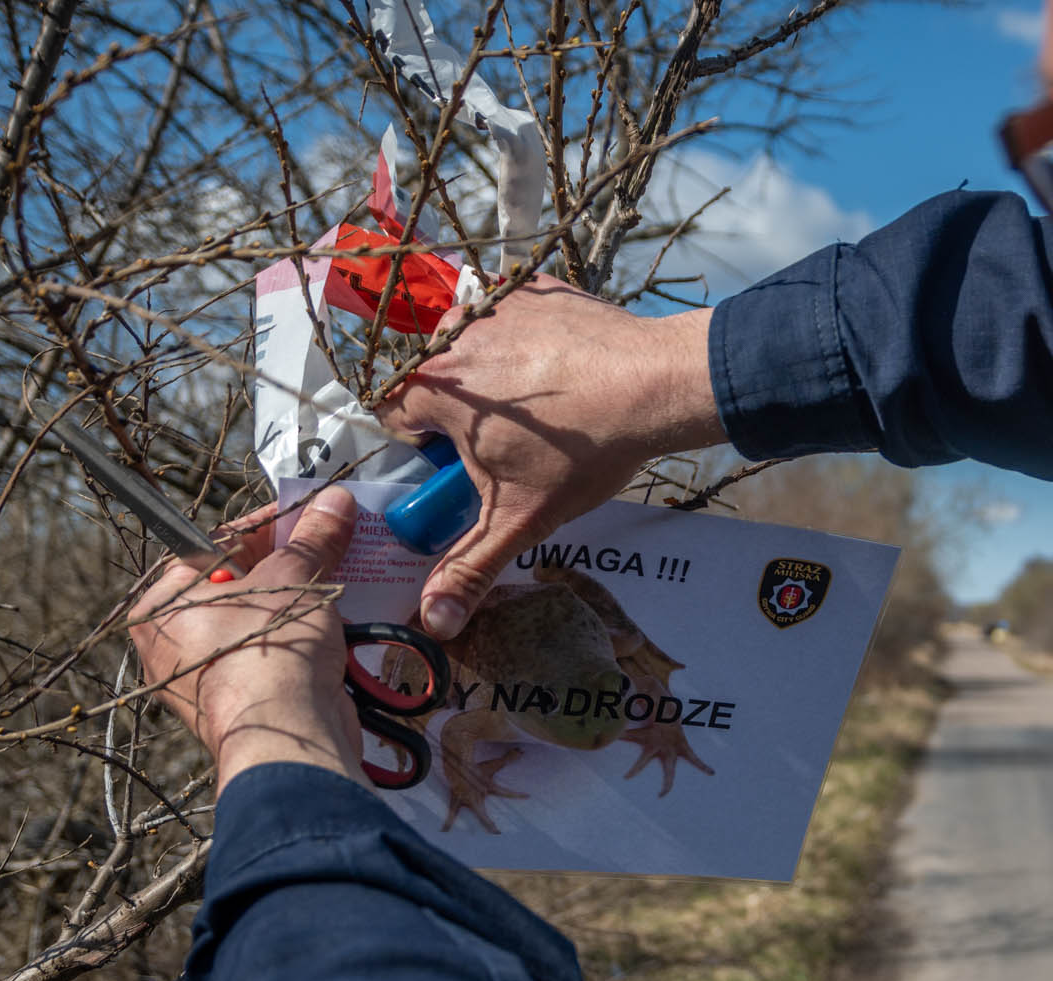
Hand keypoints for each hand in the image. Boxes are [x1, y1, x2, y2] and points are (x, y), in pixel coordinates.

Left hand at [129, 486, 364, 790]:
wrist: (288, 735)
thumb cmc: (267, 651)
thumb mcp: (295, 579)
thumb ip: (313, 538)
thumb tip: (334, 501)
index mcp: (162, 604)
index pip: (218, 545)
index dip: (272, 525)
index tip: (313, 514)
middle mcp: (174, 642)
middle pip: (242, 584)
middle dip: (293, 564)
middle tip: (333, 544)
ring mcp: (208, 677)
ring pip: (262, 621)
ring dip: (304, 601)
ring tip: (344, 579)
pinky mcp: (243, 702)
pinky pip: (274, 656)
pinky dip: (304, 640)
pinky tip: (341, 624)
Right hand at [375, 280, 725, 639]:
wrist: (657, 384)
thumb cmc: (585, 451)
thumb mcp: (522, 518)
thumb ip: (470, 567)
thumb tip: (433, 621)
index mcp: (434, 388)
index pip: (395, 416)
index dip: (429, 446)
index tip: (467, 462)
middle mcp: (451, 334)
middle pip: (435, 381)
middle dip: (464, 413)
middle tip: (516, 442)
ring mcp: (491, 302)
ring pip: (471, 346)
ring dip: (494, 374)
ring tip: (546, 406)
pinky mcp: (530, 286)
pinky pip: (508, 314)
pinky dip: (526, 338)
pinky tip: (562, 367)